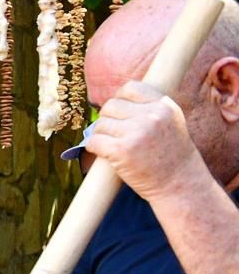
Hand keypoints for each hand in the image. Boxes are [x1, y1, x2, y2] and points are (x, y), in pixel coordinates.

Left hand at [85, 80, 207, 200]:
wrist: (180, 185)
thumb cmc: (171, 155)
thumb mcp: (170, 122)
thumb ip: (149, 108)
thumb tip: (115, 99)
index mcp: (164, 106)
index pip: (130, 88)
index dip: (120, 100)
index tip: (120, 114)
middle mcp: (152, 116)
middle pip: (111, 105)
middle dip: (109, 119)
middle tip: (115, 134)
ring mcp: (136, 132)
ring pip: (100, 123)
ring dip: (101, 134)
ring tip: (114, 146)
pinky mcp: (121, 150)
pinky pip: (93, 141)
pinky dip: (94, 147)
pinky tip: (104, 153)